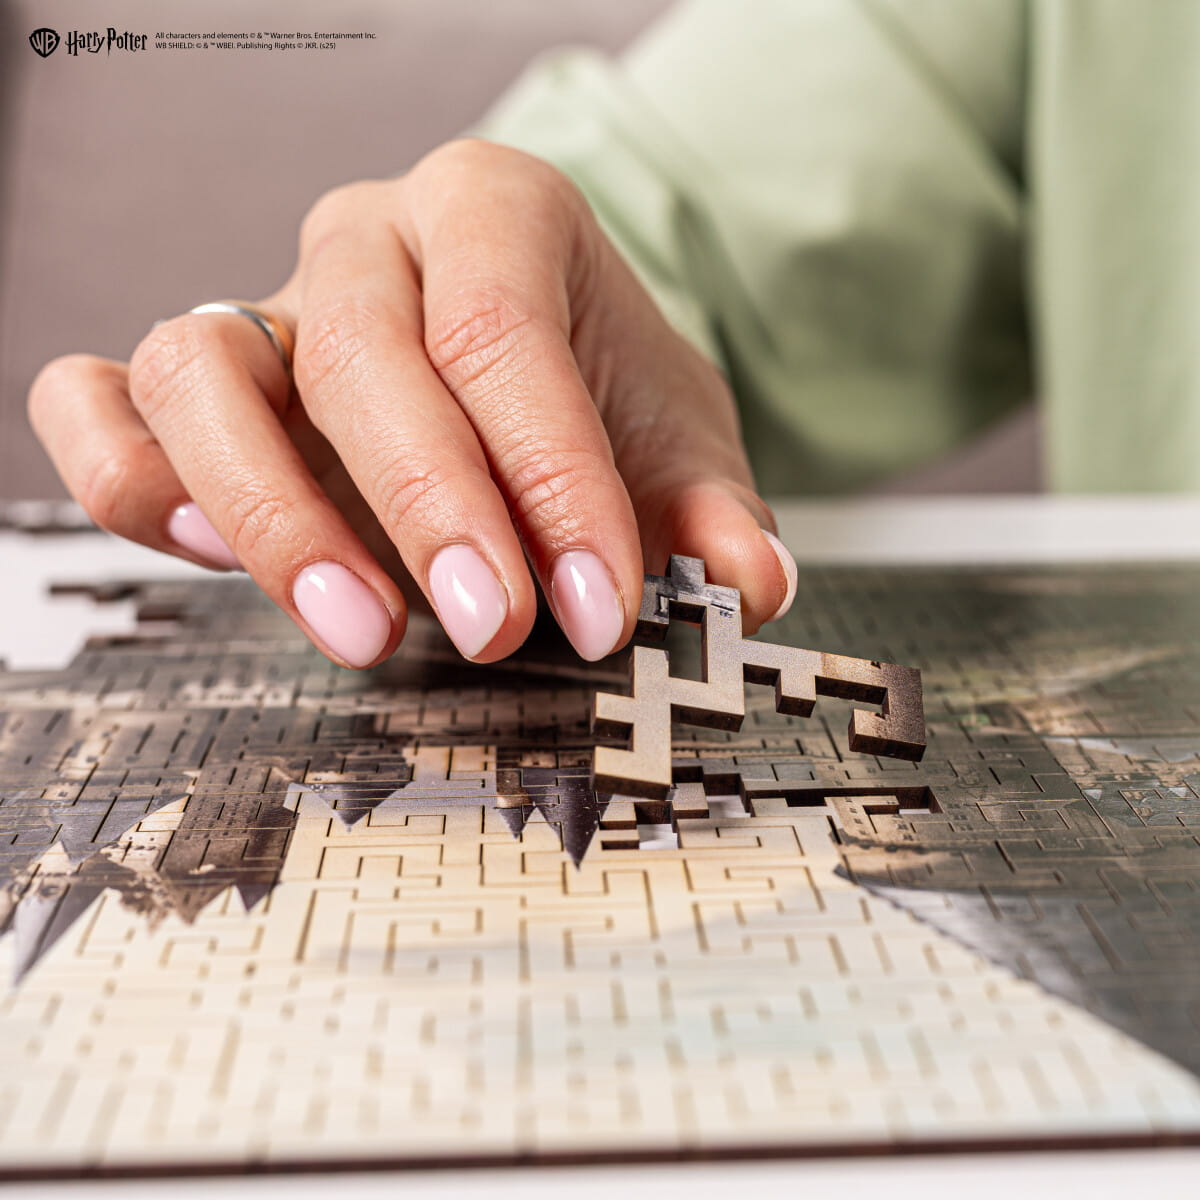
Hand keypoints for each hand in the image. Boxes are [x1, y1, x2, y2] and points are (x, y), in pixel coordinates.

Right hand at [29, 139, 795, 667]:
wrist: (537, 371)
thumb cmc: (601, 396)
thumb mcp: (679, 441)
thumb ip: (715, 515)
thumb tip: (747, 590)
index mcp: (494, 212)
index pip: (501, 329)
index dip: (549, 478)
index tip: (598, 605)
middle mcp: (367, 243)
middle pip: (359, 351)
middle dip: (430, 508)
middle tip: (495, 628)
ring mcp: (267, 308)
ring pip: (201, 374)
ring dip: (275, 516)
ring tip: (364, 630)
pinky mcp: (202, 385)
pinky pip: (102, 404)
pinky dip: (132, 477)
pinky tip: (211, 550)